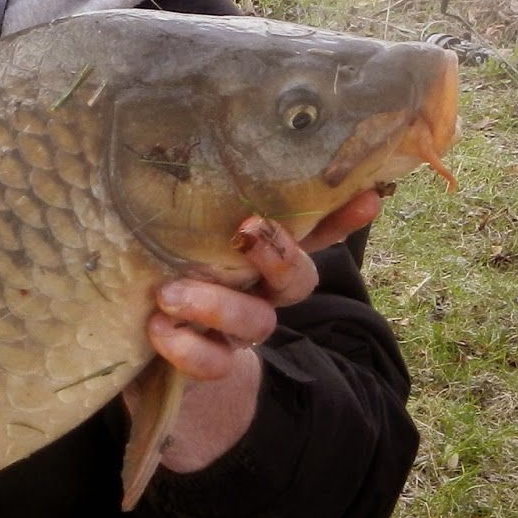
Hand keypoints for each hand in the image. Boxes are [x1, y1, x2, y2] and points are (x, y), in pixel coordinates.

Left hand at [137, 189, 384, 472]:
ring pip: (257, 321)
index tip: (368, 197)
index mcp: (257, 262)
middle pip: (296, 280)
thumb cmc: (159, 283)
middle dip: (280, 255)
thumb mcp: (171, 246)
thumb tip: (162, 150)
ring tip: (168, 295)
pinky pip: (215, 363)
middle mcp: (258, 296)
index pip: (310, 236)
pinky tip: (159, 329)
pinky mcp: (211, 367)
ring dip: (217, 304)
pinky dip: (188, 347)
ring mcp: (238, 335)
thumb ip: (182, 217)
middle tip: (246, 230)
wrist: (149, 362)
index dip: (339, 219)